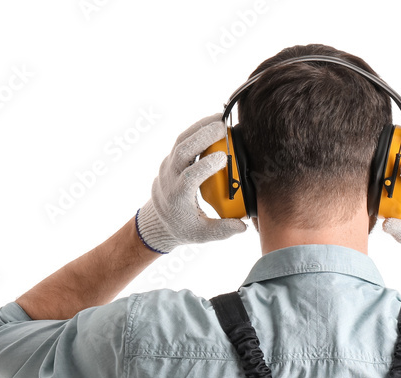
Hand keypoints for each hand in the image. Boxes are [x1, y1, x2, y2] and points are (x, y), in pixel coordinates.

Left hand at [135, 113, 247, 253]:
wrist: (159, 220)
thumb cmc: (183, 227)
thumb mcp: (202, 235)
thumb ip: (222, 231)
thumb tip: (242, 226)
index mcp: (177, 196)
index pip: (189, 177)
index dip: (205, 166)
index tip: (223, 158)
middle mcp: (170, 177)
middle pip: (182, 150)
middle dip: (202, 136)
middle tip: (223, 127)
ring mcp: (168, 165)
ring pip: (181, 140)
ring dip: (200, 127)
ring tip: (220, 119)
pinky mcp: (172, 158)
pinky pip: (183, 140)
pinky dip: (197, 130)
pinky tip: (213, 124)